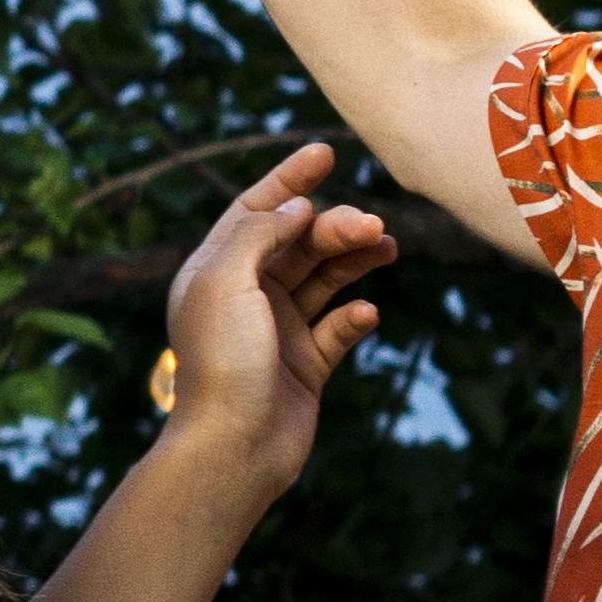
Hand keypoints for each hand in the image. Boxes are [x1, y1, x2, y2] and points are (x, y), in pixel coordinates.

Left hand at [153, 139, 400, 493]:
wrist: (233, 448)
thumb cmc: (223, 362)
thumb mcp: (226, 280)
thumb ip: (259, 232)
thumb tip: (295, 205)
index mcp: (214, 271)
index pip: (255, 211)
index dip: (288, 181)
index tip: (325, 153)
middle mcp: (244, 296)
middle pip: (298, 242)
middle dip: (335, 226)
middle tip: (372, 226)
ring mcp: (276, 331)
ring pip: (323, 280)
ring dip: (354, 260)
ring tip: (386, 249)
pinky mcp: (304, 367)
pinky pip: (337, 330)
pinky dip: (354, 318)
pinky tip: (365, 315)